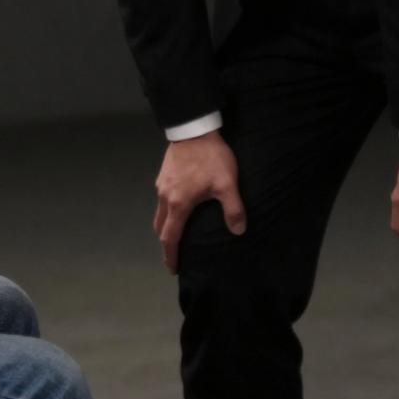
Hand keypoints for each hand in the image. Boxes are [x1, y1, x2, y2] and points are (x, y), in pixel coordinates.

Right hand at [154, 130, 245, 273]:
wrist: (194, 129)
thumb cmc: (210, 158)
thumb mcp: (227, 184)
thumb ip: (233, 209)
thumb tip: (238, 231)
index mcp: (178, 204)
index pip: (169, 237)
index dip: (170, 255)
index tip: (173, 269)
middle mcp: (165, 196)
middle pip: (160, 227)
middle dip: (167, 243)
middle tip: (176, 255)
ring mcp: (161, 184)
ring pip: (160, 212)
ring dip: (167, 226)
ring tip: (179, 233)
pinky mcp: (163, 174)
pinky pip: (162, 200)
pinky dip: (168, 211)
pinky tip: (180, 207)